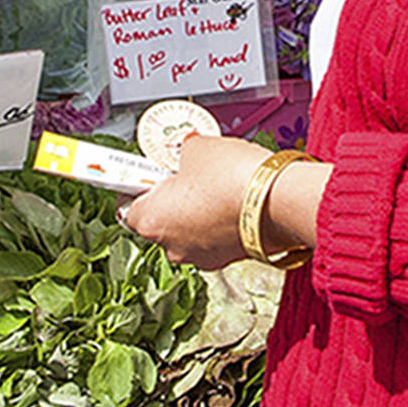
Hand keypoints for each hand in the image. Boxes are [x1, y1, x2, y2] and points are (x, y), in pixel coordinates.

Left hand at [121, 135, 272, 269]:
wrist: (279, 202)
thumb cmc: (231, 178)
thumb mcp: (196, 148)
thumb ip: (182, 153)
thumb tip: (187, 153)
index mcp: (150, 221)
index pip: (128, 206)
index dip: (138, 185)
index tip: (147, 171)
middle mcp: (172, 247)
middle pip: (160, 220)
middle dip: (172, 197)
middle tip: (185, 173)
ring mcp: (202, 257)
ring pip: (190, 230)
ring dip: (198, 210)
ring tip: (215, 183)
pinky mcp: (231, 258)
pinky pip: (216, 236)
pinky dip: (221, 219)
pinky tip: (234, 197)